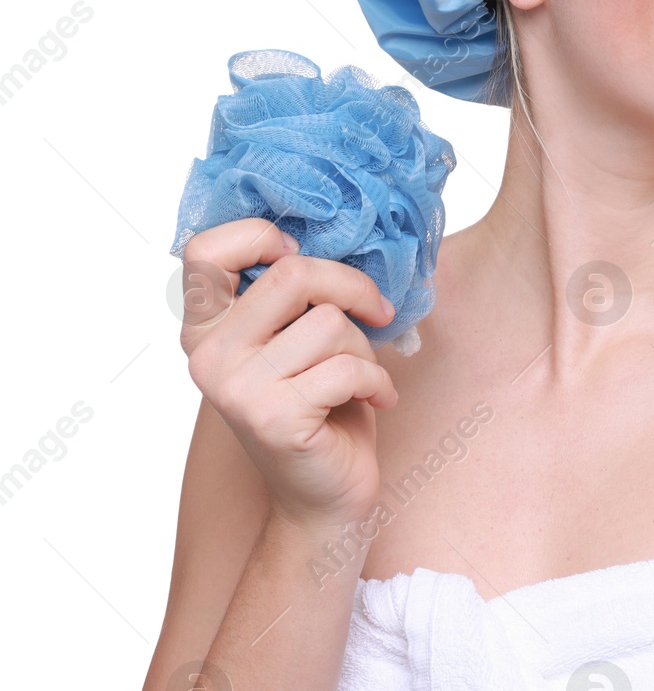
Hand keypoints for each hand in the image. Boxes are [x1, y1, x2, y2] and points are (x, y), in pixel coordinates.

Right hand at [177, 217, 399, 532]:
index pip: (206, 248)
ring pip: (331, 322)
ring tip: (358, 376)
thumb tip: (341, 228)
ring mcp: (235, 388)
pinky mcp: (273, 419)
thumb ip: (294, 292)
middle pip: (293, 273)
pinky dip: (378, 382)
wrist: (324, 495)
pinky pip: (349, 368)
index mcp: (205, 326)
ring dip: (365, 347)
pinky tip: (375, 400)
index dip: (263, 237)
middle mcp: (207, 355)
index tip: (304, 259)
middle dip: (353, 288)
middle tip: (376, 312)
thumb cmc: (322, 403)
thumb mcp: (298, 336)